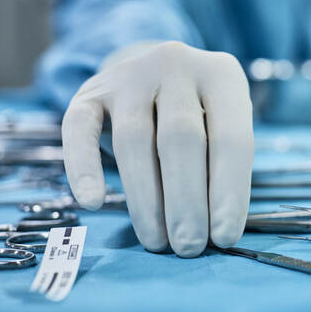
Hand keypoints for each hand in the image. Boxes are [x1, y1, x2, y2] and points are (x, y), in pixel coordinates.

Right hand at [62, 41, 253, 257]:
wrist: (154, 71)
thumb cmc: (199, 112)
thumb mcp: (223, 123)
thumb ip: (222, 164)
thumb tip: (214, 228)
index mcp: (222, 75)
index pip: (231, 138)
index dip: (229, 192)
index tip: (224, 237)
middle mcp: (177, 64)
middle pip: (180, 139)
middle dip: (186, 201)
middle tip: (188, 247)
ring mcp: (130, 74)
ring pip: (134, 140)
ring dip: (145, 199)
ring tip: (156, 240)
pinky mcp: (91, 90)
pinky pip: (79, 129)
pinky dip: (84, 167)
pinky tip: (93, 202)